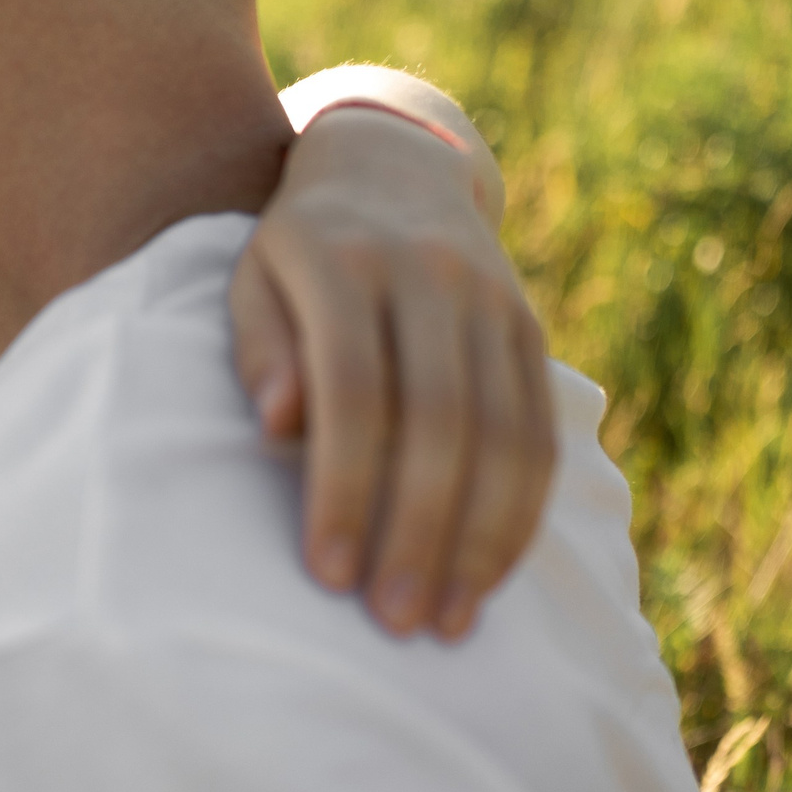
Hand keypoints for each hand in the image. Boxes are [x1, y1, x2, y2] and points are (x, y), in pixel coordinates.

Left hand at [234, 106, 555, 641]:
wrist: (387, 167)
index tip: (325, 574)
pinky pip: (540, 434)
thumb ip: (260, 347)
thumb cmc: (293, 252)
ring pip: (505, 434)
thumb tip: (278, 424)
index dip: (343, 488)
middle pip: (440, 421)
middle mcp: (430, 276)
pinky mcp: (529, 330)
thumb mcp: (251, 276)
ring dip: (480, 539)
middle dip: (419, 531)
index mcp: (343, 261)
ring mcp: (491, 302)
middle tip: (394, 622)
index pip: (354, 391)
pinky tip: (489, 576)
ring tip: (447, 623)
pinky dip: (521, 513)